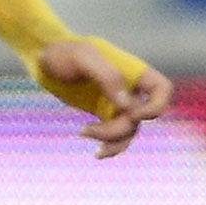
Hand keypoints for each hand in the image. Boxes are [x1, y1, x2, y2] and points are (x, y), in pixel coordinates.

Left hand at [37, 37, 172, 159]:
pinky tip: (96, 152)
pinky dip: (109, 145)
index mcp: (132, 72)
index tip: (131, 113)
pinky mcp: (102, 112)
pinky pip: (115, 134)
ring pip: (128, 131)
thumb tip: (127, 105)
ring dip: (113, 143)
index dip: (155, 107)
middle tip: (88, 130)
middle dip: (118, 130)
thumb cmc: (64, 52)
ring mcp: (116, 102)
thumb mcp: (83, 58)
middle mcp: (129, 88)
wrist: (44, 56)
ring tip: (85, 137)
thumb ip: (108, 77)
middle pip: (140, 119)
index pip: (162, 90)